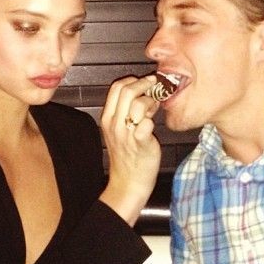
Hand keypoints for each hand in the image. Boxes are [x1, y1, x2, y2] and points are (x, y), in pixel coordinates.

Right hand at [99, 74, 161, 225]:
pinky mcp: (140, 143)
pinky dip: (152, 120)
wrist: (128, 183)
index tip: (145, 82)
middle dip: (144, 84)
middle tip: (156, 86)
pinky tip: (154, 122)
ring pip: (138, 103)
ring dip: (150, 100)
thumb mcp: (120, 129)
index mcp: (108, 117)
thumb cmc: (127, 155)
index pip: (116, 87)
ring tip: (155, 107)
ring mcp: (126, 133)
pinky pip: (146, 124)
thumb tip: (147, 93)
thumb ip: (129, 110)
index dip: (133, 80)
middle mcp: (114, 123)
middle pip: (127, 90)